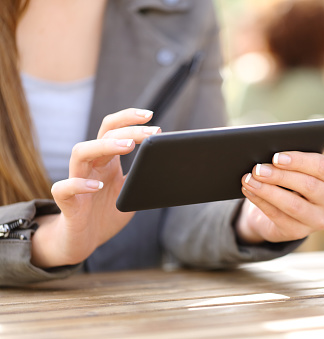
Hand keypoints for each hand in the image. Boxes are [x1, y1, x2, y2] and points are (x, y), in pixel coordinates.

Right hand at [31, 108, 160, 267]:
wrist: (84, 241)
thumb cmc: (108, 213)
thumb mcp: (131, 193)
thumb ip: (144, 178)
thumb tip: (169, 166)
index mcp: (106, 161)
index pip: (113, 129)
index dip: (128, 118)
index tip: (150, 116)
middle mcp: (91, 165)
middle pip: (103, 135)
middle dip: (129, 129)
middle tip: (152, 132)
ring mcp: (76, 181)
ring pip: (80, 152)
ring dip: (104, 145)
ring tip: (128, 146)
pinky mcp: (66, 202)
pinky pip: (64, 188)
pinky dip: (80, 184)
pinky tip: (98, 186)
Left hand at [236, 151, 323, 243]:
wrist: (281, 210)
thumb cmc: (289, 181)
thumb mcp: (294, 169)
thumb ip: (289, 162)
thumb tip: (267, 156)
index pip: (322, 167)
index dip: (299, 161)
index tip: (276, 157)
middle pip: (308, 185)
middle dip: (280, 176)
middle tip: (258, 169)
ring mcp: (318, 219)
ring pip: (293, 205)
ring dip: (268, 191)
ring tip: (249, 180)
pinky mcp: (300, 232)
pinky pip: (278, 216)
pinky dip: (261, 202)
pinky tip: (249, 191)